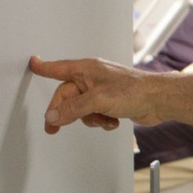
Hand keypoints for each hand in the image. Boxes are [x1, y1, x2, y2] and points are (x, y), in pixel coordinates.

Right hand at [28, 56, 163, 134]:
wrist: (160, 100)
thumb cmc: (135, 90)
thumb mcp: (98, 100)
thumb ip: (73, 108)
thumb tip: (53, 116)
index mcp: (87, 70)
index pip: (58, 69)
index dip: (44, 68)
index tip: (32, 64)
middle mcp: (93, 78)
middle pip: (67, 97)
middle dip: (66, 113)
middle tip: (54, 128)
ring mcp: (102, 90)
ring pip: (81, 109)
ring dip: (89, 119)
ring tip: (103, 120)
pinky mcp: (112, 102)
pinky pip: (95, 114)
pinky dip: (101, 121)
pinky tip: (113, 122)